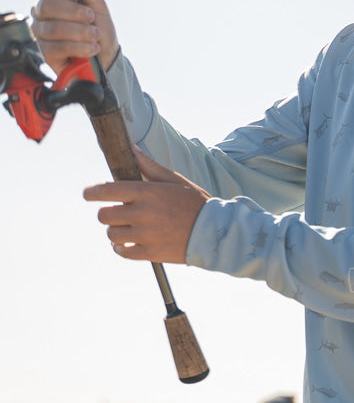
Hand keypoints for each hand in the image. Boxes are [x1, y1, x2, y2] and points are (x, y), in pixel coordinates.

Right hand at [31, 0, 118, 72]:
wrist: (108, 58)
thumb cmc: (101, 30)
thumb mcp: (98, 5)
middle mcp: (43, 13)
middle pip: (47, 5)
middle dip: (74, 12)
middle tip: (91, 18)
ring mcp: (42, 33)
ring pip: (53, 28)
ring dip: (81, 32)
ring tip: (95, 36)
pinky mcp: (47, 53)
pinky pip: (57, 47)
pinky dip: (80, 48)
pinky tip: (91, 49)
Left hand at [84, 149, 209, 263]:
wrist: (216, 232)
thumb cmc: (195, 203)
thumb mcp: (175, 180)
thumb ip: (149, 166)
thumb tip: (132, 149)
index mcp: (147, 192)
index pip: (106, 191)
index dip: (91, 193)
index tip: (88, 195)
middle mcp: (143, 213)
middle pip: (105, 215)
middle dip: (108, 214)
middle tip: (118, 214)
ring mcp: (146, 235)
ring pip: (112, 234)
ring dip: (116, 232)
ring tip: (127, 230)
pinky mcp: (151, 253)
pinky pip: (123, 252)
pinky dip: (121, 248)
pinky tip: (128, 244)